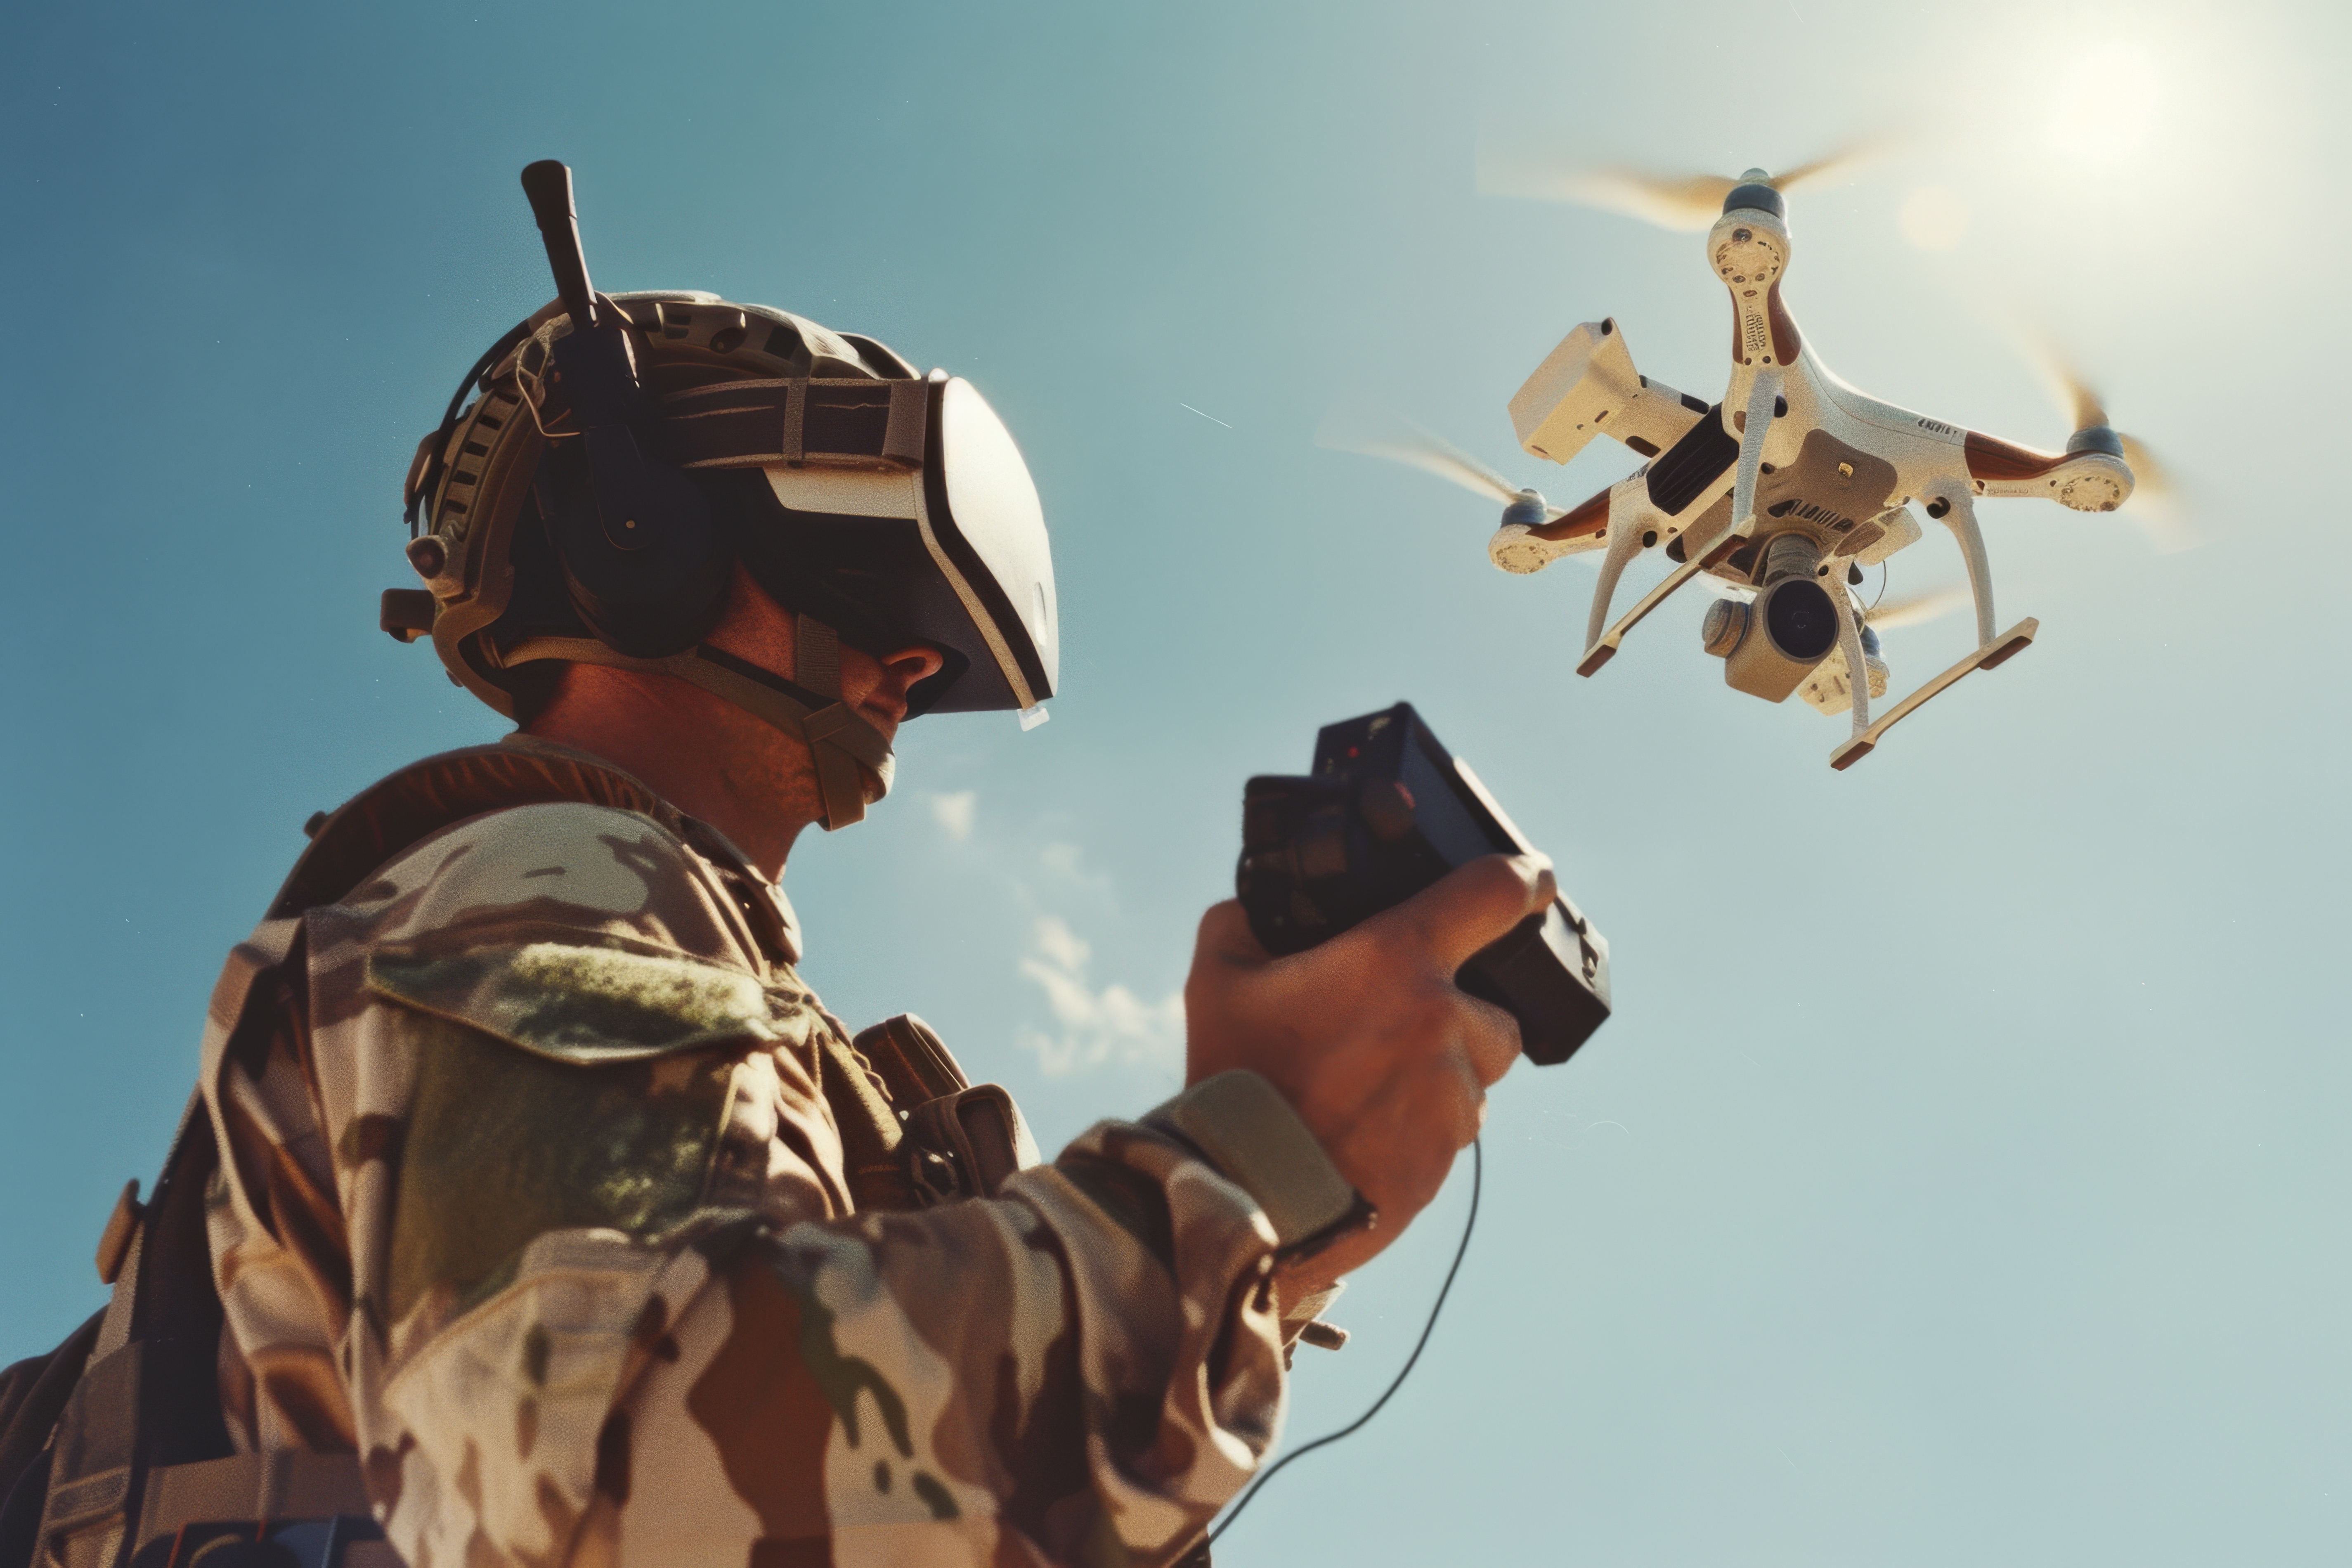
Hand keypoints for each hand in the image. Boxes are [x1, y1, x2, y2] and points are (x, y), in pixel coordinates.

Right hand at [1182, 853, 1555, 1298]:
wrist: (1243, 1195)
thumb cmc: (1232, 1079)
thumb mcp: (1217, 977)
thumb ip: (1243, 922)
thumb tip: (1255, 909)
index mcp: (1397, 960)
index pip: (1494, 894)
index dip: (1522, 878)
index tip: (1532, 880)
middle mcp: (1442, 1024)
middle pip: (1497, 1010)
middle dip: (1461, 1015)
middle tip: (1394, 1027)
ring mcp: (1450, 1097)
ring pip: (1474, 1077)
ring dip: (1441, 1074)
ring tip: (1368, 1087)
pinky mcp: (1443, 1160)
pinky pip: (1450, 1131)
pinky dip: (1419, 1126)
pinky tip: (1363, 1131)